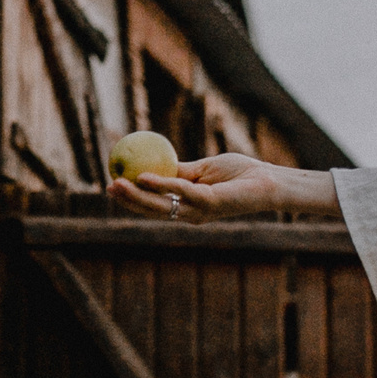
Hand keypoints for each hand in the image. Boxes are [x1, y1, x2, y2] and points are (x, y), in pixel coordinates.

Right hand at [106, 154, 286, 223]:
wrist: (268, 180)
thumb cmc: (239, 173)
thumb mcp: (202, 169)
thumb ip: (180, 170)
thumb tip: (154, 164)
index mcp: (188, 206)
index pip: (155, 205)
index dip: (133, 198)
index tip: (113, 184)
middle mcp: (191, 213)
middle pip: (152, 209)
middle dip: (128, 201)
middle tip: (108, 187)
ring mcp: (199, 210)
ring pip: (161, 205)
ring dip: (136, 196)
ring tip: (117, 184)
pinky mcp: (210, 203)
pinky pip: (180, 191)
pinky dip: (160, 184)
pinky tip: (144, 177)